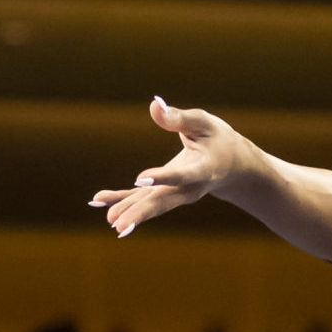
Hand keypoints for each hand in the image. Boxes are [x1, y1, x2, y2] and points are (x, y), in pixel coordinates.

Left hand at [90, 97, 251, 236]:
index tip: (140, 179)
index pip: (182, 176)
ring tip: (112, 223)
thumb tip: (154, 105)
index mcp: (205, 169)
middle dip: (141, 212)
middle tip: (120, 225)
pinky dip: (120, 201)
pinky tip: (98, 202)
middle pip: (164, 200)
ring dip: (131, 214)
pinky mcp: (163, 193)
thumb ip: (178, 118)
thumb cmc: (218, 139)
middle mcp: (190, 188)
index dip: (163, 178)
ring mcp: (176, 193)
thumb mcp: (203, 123)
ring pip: (152, 204)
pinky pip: (141, 199)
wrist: (233, 166)